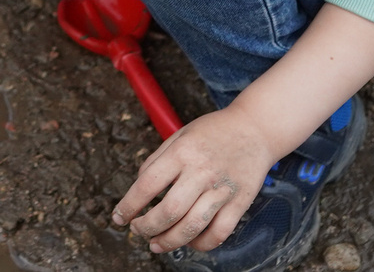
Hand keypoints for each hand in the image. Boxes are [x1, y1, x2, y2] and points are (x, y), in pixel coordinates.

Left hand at [111, 103, 272, 253]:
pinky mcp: (240, 202)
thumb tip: (139, 188)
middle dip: (147, 227)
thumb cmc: (213, 131)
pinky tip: (189, 242)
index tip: (118, 217)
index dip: (128, 205)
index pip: (147, 185)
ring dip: (169, 241)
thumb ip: (157, 160)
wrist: (255, 128)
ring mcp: (222, 189)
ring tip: (156, 244)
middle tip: (138, 231)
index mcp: (182, 153)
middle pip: (169, 211)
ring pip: (192, 227)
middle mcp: (201, 172)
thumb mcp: (179, 135)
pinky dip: (201, 244)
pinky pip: (219, 233)